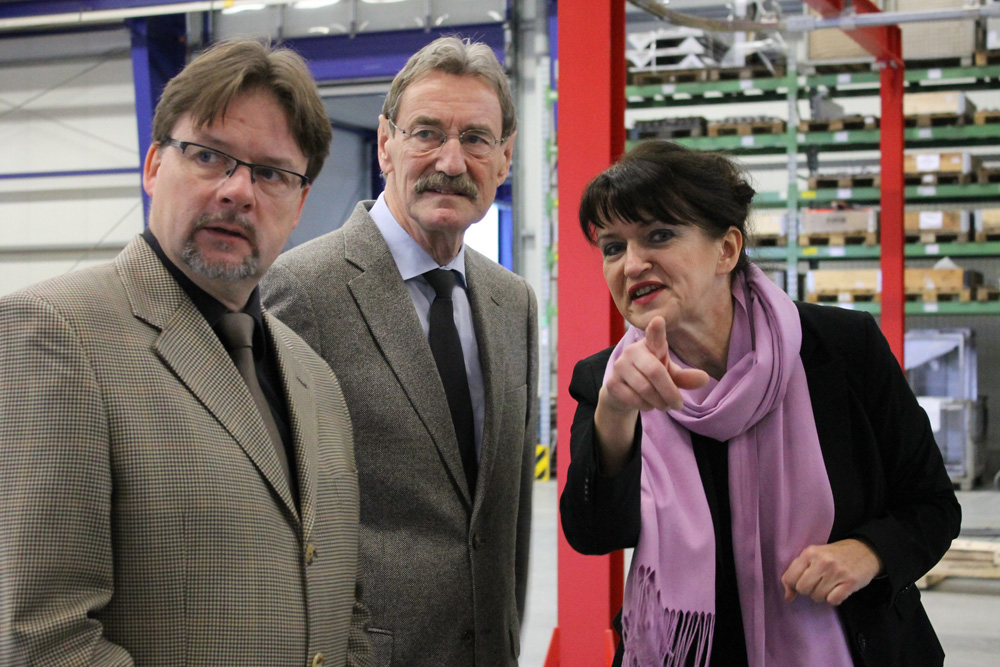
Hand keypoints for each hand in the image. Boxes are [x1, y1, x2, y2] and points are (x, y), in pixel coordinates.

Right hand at [593, 317, 708, 474]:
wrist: (623, 392)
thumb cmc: (651, 378)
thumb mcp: (671, 376)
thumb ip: (686, 377)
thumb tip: (705, 379)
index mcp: (651, 344)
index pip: (654, 335)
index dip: (656, 329)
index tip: (659, 320)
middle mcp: (633, 351)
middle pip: (655, 372)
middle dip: (670, 393)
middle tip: (678, 405)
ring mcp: (620, 366)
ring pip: (645, 389)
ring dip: (659, 402)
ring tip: (664, 405)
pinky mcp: (612, 383)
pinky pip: (634, 399)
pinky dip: (646, 407)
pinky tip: (647, 405)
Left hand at [780, 538, 883, 605]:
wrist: (865, 550)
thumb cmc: (834, 556)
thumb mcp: (813, 557)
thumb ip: (796, 573)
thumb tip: (787, 597)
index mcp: (810, 552)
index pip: (790, 577)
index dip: (794, 585)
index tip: (802, 583)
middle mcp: (822, 561)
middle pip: (803, 589)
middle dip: (808, 591)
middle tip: (817, 584)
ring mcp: (837, 572)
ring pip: (817, 596)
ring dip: (822, 595)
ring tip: (829, 585)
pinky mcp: (850, 582)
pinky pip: (833, 601)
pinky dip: (834, 599)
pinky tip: (838, 590)